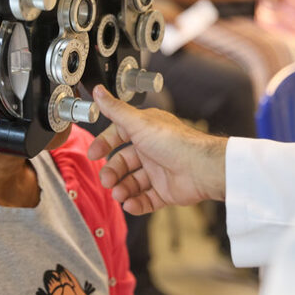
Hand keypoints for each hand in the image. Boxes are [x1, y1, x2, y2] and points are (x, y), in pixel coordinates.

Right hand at [88, 85, 227, 214]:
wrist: (201, 168)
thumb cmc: (175, 142)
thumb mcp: (139, 123)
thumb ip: (115, 109)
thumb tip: (98, 90)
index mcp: (145, 131)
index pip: (118, 136)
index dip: (105, 144)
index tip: (93, 154)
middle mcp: (152, 150)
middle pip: (123, 163)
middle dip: (112, 173)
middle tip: (107, 180)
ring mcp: (159, 171)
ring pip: (132, 183)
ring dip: (122, 190)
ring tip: (119, 195)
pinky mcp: (166, 191)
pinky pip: (146, 200)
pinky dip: (136, 204)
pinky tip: (130, 205)